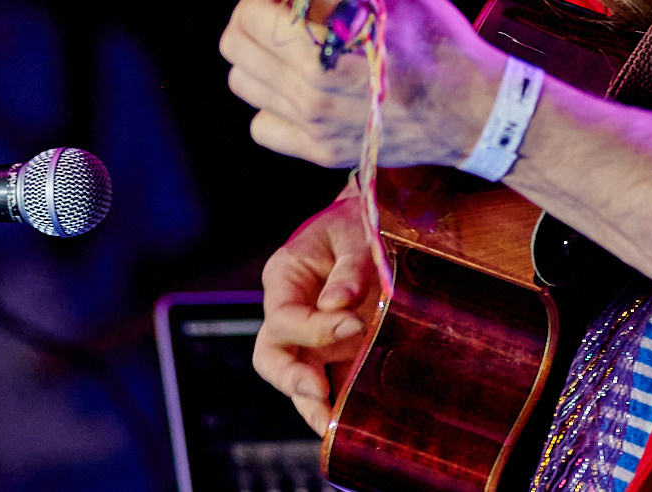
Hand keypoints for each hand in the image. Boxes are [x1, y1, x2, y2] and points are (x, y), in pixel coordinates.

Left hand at [219, 0, 502, 169]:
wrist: (474, 109)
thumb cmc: (442, 45)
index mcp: (323, 47)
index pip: (252, 12)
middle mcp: (308, 90)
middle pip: (235, 48)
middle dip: (255, 19)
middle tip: (285, 11)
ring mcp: (312, 125)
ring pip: (244, 84)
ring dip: (261, 58)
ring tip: (293, 48)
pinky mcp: (320, 151)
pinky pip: (263, 126)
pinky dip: (272, 104)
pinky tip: (302, 89)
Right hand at [251, 188, 376, 434]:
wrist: (379, 225)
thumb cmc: (360, 222)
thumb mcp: (356, 233)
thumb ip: (350, 267)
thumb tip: (337, 306)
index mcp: (285, 278)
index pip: (284, 317)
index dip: (314, 329)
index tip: (354, 325)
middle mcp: (292, 313)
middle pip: (273, 358)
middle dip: (293, 381)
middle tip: (320, 394)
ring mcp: (314, 338)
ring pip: (301, 380)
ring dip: (316, 406)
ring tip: (336, 429)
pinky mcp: (340, 352)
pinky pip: (336, 382)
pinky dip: (345, 403)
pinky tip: (361, 422)